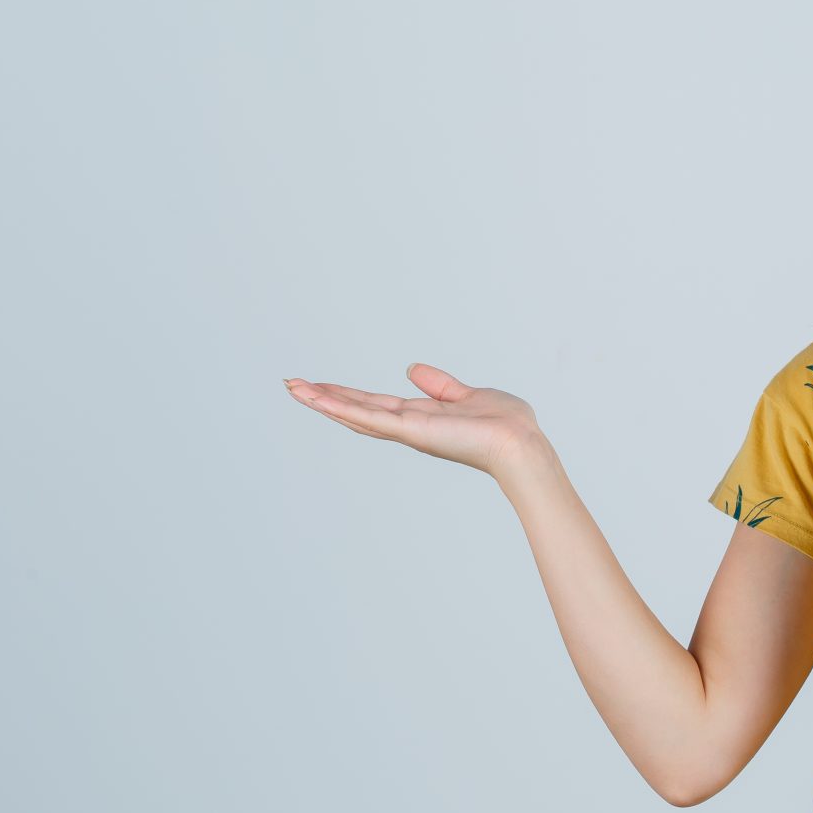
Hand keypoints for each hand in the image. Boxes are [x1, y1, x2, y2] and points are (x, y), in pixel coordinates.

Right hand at [284, 363, 543, 477]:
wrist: (520, 443)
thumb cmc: (505, 425)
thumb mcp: (465, 394)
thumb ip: (438, 384)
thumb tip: (411, 369)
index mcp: (420, 417)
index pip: (375, 404)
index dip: (347, 394)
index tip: (321, 384)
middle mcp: (408, 426)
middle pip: (357, 410)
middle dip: (325, 398)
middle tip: (292, 385)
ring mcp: (407, 430)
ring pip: (356, 414)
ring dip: (323, 402)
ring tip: (294, 388)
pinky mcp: (412, 430)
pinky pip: (371, 418)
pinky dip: (344, 408)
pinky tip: (320, 399)